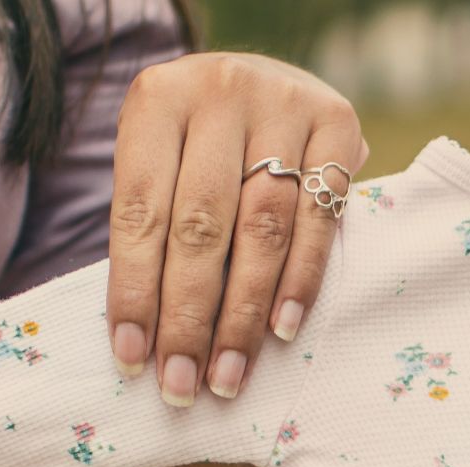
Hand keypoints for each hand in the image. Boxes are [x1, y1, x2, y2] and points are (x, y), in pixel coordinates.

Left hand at [106, 52, 368, 406]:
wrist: (263, 79)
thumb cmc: (197, 144)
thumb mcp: (158, 160)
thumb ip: (153, 228)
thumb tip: (141, 340)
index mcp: (157, 99)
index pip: (139, 211)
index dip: (135, 291)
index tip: (132, 359)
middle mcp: (220, 92)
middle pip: (202, 226)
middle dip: (189, 317)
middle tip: (182, 385)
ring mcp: (284, 104)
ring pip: (262, 228)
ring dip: (244, 315)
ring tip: (228, 375)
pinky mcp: (338, 124)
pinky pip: (318, 219)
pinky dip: (300, 281)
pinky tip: (281, 330)